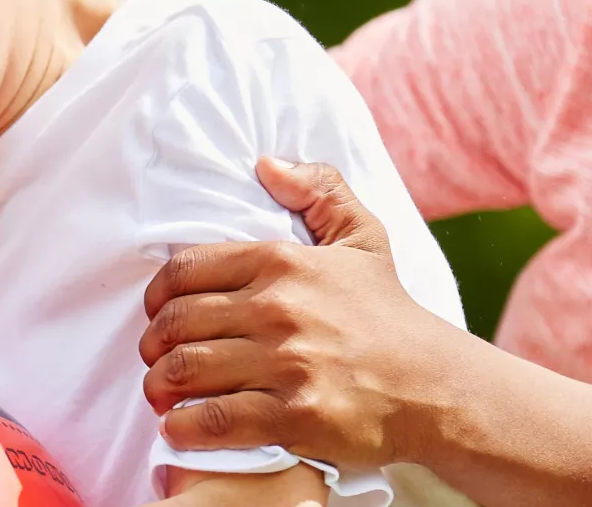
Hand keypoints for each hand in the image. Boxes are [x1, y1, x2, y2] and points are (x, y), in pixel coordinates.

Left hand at [137, 158, 482, 468]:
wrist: (438, 387)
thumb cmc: (391, 316)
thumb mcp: (364, 238)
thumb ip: (319, 190)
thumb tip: (266, 164)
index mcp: (282, 262)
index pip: (183, 271)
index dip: (155, 297)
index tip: (155, 316)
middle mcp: (279, 309)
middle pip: (176, 323)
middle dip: (152, 346)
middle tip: (155, 360)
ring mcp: (286, 364)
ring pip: (186, 370)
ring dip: (160, 386)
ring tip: (161, 395)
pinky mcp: (295, 417)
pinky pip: (215, 419)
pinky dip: (184, 426)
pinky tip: (179, 426)